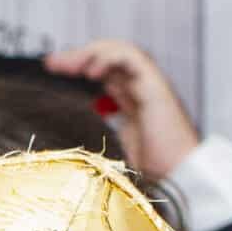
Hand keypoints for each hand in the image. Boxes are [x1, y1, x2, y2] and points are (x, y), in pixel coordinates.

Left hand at [45, 39, 201, 179]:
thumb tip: (75, 128)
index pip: (103, 73)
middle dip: (79, 57)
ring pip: (120, 53)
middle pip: (108, 59)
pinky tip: (92, 71)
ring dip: (91, 53)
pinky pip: (132, 59)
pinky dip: (110, 58)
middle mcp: (140, 90)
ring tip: (69, 65)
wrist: (180, 178)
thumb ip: (100, 134)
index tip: (52, 70)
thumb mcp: (115, 150)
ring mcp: (149, 86)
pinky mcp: (156, 87)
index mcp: (131, 103)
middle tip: (51, 63)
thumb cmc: (154, 172)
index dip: (78, 67)